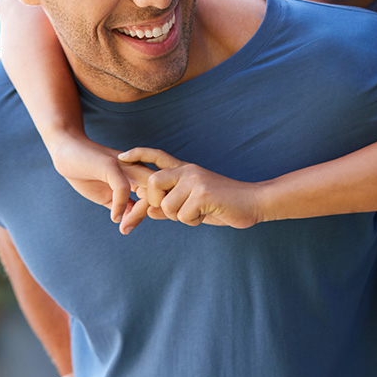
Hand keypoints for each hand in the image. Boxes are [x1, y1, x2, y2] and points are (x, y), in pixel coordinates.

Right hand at [48, 132, 148, 223]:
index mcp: (140, 174)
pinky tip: (114, 217)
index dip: (147, 213)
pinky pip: (124, 187)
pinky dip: (121, 205)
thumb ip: (122, 206)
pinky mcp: (111, 165)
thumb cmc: (88, 173)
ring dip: (137, 213)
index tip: (128, 227)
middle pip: (158, 192)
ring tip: (123, 227)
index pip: (157, 195)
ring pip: (147, 189)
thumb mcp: (108, 194)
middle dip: (146, 214)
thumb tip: (131, 222)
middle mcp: (138, 167)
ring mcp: (126, 165)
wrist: (66, 151)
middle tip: (126, 229)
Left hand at [117, 147, 262, 233]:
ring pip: (168, 206)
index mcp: (186, 170)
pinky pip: (183, 215)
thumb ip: (172, 205)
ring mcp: (196, 180)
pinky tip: (208, 213)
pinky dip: (193, 221)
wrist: (255, 201)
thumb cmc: (225, 205)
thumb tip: (147, 208)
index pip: (157, 156)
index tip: (121, 157)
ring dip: (181, 217)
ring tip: (199, 213)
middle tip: (173, 210)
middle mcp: (188, 171)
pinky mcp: (203, 193)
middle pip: (153, 182)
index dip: (138, 155)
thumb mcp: (195, 205)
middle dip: (156, 202)